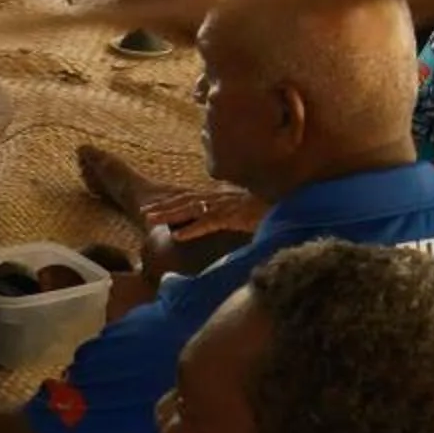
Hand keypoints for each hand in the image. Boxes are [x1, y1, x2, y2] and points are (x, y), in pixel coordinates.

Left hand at [142, 185, 266, 237]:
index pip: (190, 198)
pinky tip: (177, 235)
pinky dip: (192, 229)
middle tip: (142, 212)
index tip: (152, 207)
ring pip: (190, 210)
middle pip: (185, 201)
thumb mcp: (244, 210)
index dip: (170, 202)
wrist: (291, 201)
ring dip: (168, 214)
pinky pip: (209, 223)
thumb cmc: (269, 207)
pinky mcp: (233, 216)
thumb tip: (220, 219)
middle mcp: (219, 198)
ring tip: (148, 219)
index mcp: (220, 197)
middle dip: (162, 206)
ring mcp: (225, 206)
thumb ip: (229, 214)